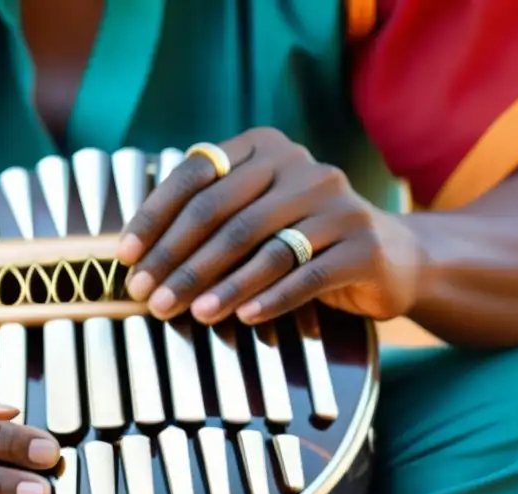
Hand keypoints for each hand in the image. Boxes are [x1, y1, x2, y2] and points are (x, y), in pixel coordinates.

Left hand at [117, 128, 425, 324]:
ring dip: (219, 285)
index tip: (125, 258)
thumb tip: (136, 257)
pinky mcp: (363, 244)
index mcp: (265, 150)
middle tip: (148, 296)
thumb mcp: (257, 217)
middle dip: (179, 260)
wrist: (391, 258)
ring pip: (263, 247)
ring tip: (187, 313)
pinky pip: (306, 275)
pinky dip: (270, 299)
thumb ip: (210, 220)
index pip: (196, 176)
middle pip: (224, 215)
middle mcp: (301, 167)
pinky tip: (242, 319)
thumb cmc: (303, 241)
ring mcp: (337, 204)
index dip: (155, 218)